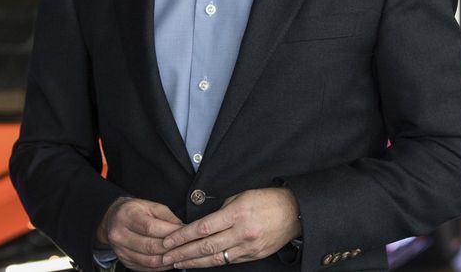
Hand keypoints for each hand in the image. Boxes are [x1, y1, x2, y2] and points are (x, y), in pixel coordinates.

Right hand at [97, 197, 184, 270]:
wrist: (113, 219)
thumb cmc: (134, 211)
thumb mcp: (151, 206)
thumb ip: (168, 217)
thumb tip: (184, 230)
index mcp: (126, 215)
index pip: (150, 227)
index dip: (170, 233)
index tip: (185, 234)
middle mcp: (119, 234)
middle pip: (150, 246)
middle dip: (172, 248)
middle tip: (186, 246)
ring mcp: (121, 250)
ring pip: (150, 261)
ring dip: (168, 260)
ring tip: (180, 255)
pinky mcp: (125, 261)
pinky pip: (146, 268)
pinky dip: (161, 267)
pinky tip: (170, 261)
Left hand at [159, 188, 300, 267]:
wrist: (294, 212)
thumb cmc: (266, 200)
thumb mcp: (240, 197)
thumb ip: (221, 211)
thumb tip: (204, 224)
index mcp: (235, 214)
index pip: (202, 228)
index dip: (182, 236)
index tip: (168, 240)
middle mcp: (241, 233)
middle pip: (205, 246)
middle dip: (182, 253)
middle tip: (165, 257)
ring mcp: (248, 247)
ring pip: (215, 258)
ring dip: (193, 262)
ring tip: (177, 264)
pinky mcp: (254, 256)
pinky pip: (228, 261)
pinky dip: (212, 263)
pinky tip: (199, 264)